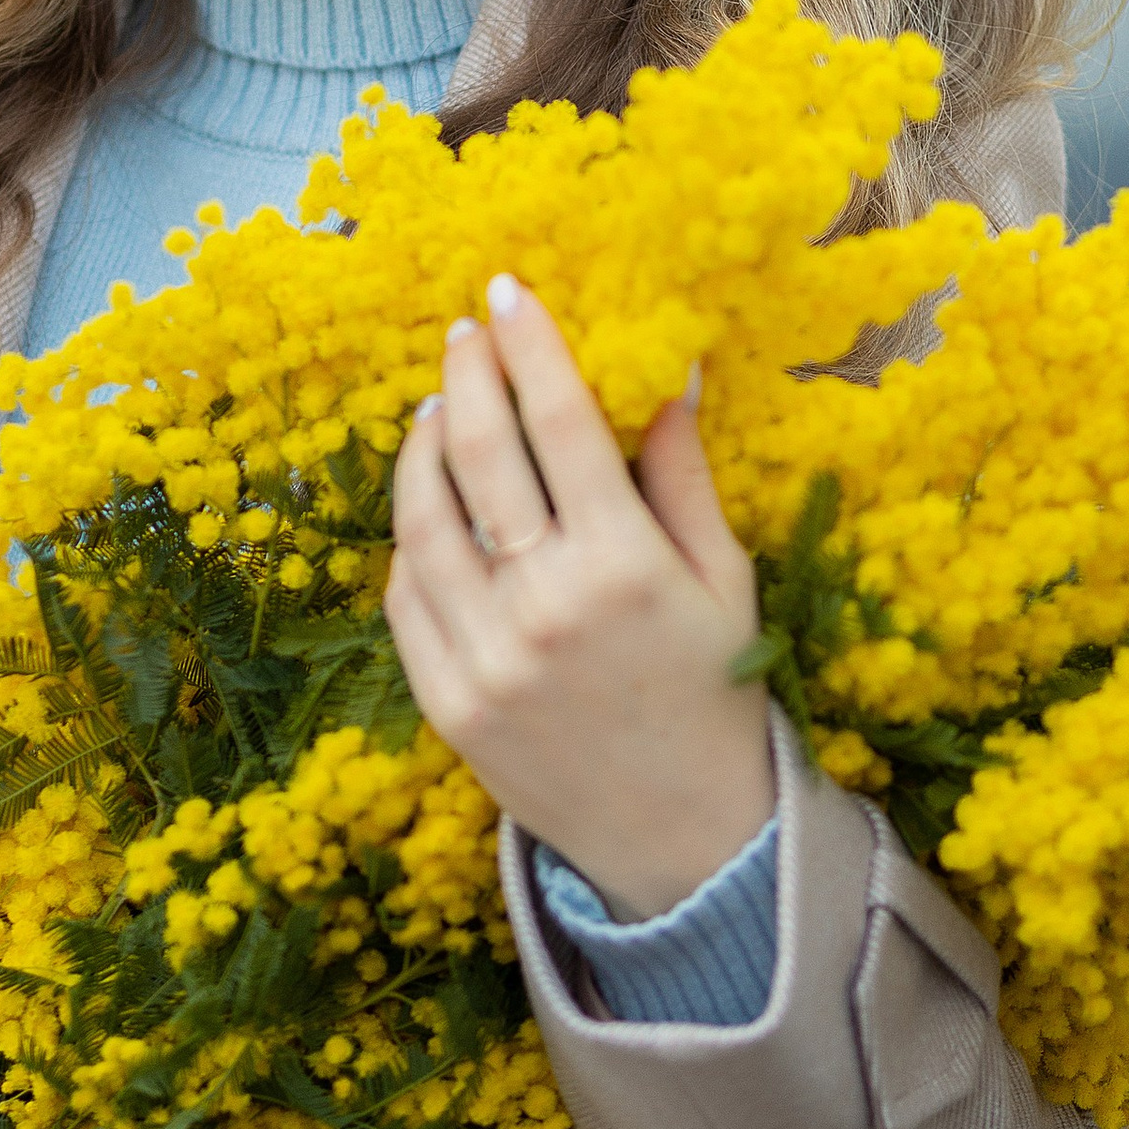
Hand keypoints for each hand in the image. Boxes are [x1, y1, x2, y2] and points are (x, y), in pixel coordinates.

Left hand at [385, 275, 773, 920]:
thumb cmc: (715, 691)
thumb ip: (683, 474)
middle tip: (462, 332)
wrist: (685, 837)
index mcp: (624, 563)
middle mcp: (544, 603)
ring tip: (437, 407)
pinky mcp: (447, 701)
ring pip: (423, 520)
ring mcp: (485, 656)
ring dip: (423, 448)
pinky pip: (405, 595)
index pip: (561, 421)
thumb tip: (667, 369)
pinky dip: (409, 539)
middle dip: (467, 374)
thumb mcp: (722, 579)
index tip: (507, 291)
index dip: (529, 345)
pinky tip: (427, 504)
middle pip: (481, 453)